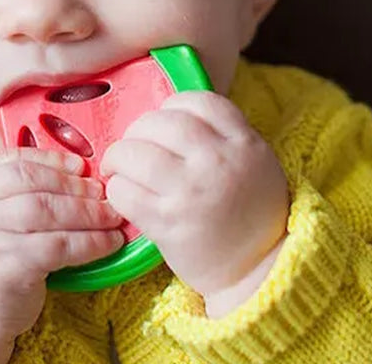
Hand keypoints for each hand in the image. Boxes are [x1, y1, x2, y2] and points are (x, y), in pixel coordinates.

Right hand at [0, 148, 124, 347]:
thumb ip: (16, 195)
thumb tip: (76, 176)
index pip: (13, 160)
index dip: (51, 159)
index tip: (80, 165)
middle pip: (35, 181)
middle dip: (74, 185)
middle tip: (103, 192)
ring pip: (48, 210)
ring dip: (88, 212)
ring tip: (111, 216)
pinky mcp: (8, 267)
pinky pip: (59, 246)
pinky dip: (90, 242)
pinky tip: (108, 243)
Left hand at [100, 91, 288, 310]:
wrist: (255, 270)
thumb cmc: (250, 212)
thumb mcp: (254, 161)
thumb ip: (222, 135)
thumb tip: (171, 114)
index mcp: (243, 142)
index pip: (199, 102)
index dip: (173, 106)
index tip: (165, 120)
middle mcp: (217, 162)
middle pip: (160, 122)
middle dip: (138, 129)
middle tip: (133, 144)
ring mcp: (190, 192)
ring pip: (135, 153)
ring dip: (118, 156)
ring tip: (118, 166)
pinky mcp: (167, 224)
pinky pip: (125, 192)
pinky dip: (116, 189)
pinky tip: (122, 192)